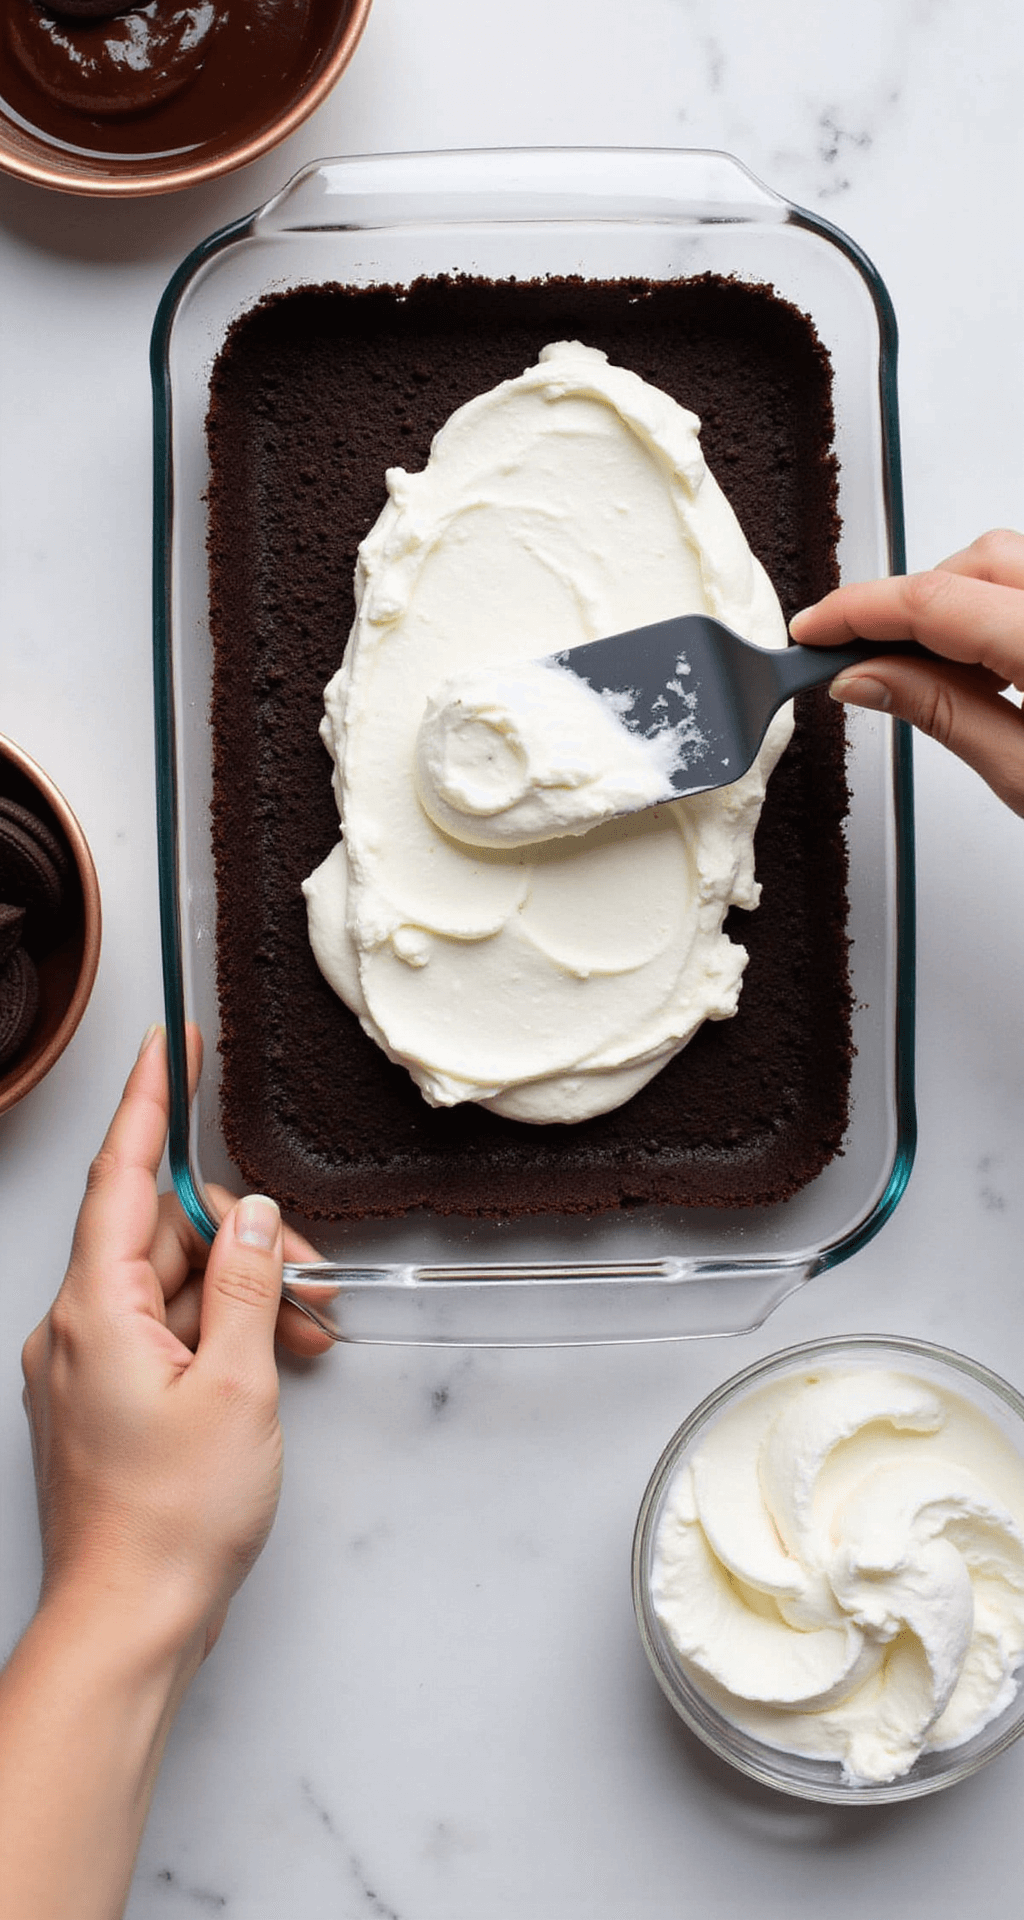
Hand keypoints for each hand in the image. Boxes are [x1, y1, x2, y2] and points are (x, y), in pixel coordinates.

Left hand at [21, 1023, 329, 1661]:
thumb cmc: (173, 1519)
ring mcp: (89, 1363)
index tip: (171, 1041)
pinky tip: (278, 1358)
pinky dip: (222, 1332)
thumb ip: (250, 1284)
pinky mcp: (107, 1397)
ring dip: (244, 1293)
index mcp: (95, 1308)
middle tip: (312, 1275)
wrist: (129, 1621)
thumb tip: (259, 1217)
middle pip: (160, 1231)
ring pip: (173, 1283)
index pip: (122, 1174)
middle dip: (242, 1237)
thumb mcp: (239, 1385)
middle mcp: (78, 1325)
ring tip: (308, 1335)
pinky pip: (167, 1330)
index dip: (151, 1099)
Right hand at [789, 529, 1023, 816]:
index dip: (857, 612)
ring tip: (934, 680)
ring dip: (956, 609)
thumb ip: (946, 716)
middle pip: (972, 562)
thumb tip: (865, 678)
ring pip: (1005, 565)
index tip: (809, 632)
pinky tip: (986, 670)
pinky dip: (994, 615)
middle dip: (910, 604)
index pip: (933, 601)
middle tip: (865, 662)